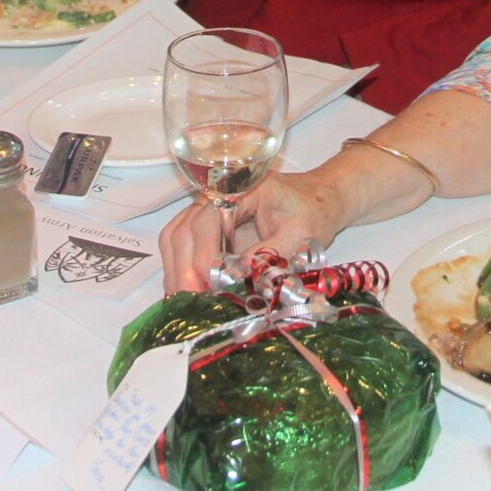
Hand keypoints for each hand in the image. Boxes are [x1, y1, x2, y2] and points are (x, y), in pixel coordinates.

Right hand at [158, 172, 348, 293]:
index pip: (207, 220)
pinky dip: (178, 269)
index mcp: (241, 187)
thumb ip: (269, 254)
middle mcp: (215, 194)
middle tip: (193, 302)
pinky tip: (185, 292)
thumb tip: (236, 277)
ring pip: (175, 238)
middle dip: (184, 269)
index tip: (212, 284)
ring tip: (186, 302)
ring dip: (176, 271)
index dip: (204, 255)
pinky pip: (180, 245)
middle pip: (183, 230)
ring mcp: (206, 210)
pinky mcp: (205, 226)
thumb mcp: (299, 236)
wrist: (315, 201)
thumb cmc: (310, 213)